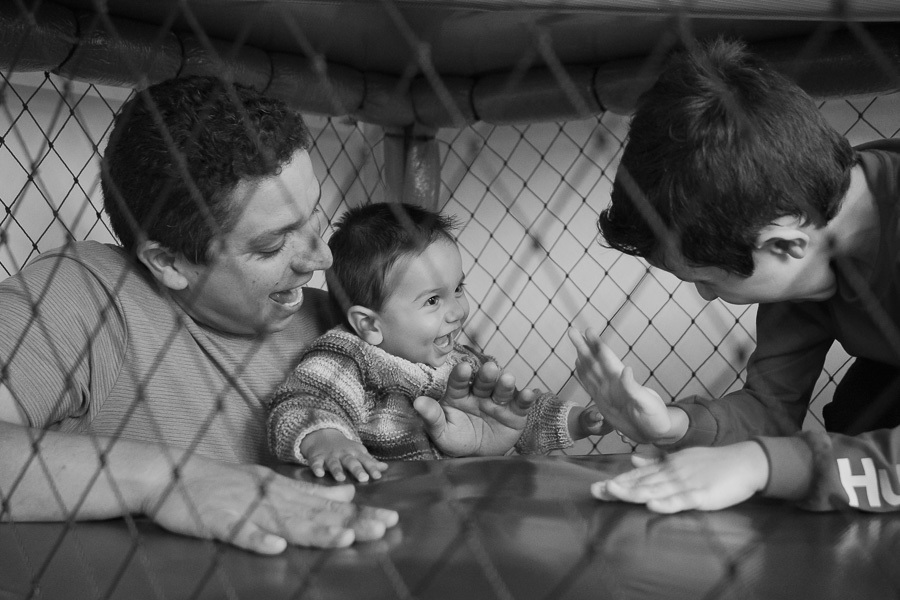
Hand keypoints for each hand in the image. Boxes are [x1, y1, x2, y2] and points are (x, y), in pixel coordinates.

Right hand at [142, 453, 398, 553]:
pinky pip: (240, 532)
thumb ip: (308, 492)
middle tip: (382, 527)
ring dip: (315, 531)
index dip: (359, 512)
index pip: (328, 505)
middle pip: (316, 513)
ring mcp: (245, 508)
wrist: (171, 473)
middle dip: (350, 521)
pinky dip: (258, 539)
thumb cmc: (224, 482)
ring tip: (344, 538)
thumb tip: (346, 494)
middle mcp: (271, 497)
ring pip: (286, 522)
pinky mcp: (218, 520)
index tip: (389, 519)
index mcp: (283, 489)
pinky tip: (275, 548)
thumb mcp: (270, 482)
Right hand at [300, 428, 388, 482]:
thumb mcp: (358, 452)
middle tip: (363, 478)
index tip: (378, 476)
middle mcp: (343, 454)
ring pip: (334, 463)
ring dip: (337, 470)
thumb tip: (385, 468)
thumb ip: (370, 461)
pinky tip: (319, 474)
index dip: (371, 468)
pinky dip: (317, 468)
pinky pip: (316, 463)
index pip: (365, 461)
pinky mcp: (317, 457)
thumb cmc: (345, 448)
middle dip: (357, 469)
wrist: (323, 435)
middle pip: (351, 462)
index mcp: (355, 453)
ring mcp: (330, 455)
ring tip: (341, 479)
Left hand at [413, 361, 536, 456]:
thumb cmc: (457, 440)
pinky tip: (529, 393)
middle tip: (490, 368)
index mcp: (459, 395)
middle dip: (487, 375)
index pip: (458, 382)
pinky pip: (520, 404)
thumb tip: (417, 403)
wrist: (478, 458)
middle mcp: (479, 394)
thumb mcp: (442, 432)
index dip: (461, 374)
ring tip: (507, 379)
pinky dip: (525, 398)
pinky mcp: (515, 413)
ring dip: (505, 384)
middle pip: (483, 382)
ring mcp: (498, 402)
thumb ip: (432, 416)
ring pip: (502, 390)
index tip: (463, 368)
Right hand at [568, 328, 682, 443]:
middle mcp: (613, 384)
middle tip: (572, 330)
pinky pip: (590, 385)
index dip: (597, 345)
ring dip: (582, 356)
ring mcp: (607, 392)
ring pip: (590, 370)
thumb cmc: (656, 417)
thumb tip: (626, 370)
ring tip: (575, 343)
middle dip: (583, 346)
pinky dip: (583, 374)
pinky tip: (578, 366)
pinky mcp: (603, 404)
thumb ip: (633, 388)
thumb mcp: (646, 404)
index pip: (607, 359)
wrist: (656, 433)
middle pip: (594, 361)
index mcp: (622, 381)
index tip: (588, 331)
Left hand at [590, 441, 769, 512]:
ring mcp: (686, 483)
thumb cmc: (712, 463)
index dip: (618, 481)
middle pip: (641, 482)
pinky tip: (652, 505)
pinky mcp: (702, 495)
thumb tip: (633, 459)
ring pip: (656, 489)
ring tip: (613, 492)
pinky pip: (681, 500)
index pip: (638, 475)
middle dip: (618, 487)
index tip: (597, 487)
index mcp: (667, 467)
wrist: (744, 462)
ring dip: (634, 492)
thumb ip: (657, 462)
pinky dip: (666, 503)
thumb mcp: (681, 459)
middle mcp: (672, 473)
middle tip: (595, 490)